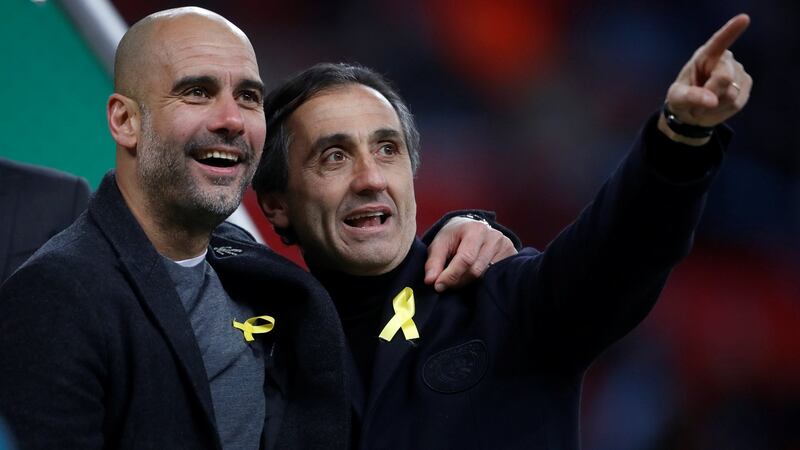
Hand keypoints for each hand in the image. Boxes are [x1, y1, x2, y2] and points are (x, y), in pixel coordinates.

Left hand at [424, 216, 516, 292]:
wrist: (472, 228)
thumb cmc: (454, 236)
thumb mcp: (439, 244)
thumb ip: (433, 262)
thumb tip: (431, 281)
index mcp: (476, 229)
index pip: (465, 259)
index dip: (451, 275)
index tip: (438, 286)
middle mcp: (494, 236)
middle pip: (475, 271)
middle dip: (458, 280)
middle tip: (446, 284)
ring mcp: (505, 246)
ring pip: (485, 276)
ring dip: (468, 282)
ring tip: (459, 276)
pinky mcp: (511, 255)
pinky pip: (495, 277)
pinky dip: (482, 281)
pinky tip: (474, 276)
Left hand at [659, 14, 752, 142]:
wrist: (692, 112)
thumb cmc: (681, 99)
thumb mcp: (677, 98)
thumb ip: (690, 97)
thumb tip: (711, 100)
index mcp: (705, 55)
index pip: (718, 41)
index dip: (731, 30)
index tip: (743, 19)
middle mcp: (725, 59)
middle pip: (724, 78)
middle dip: (710, 94)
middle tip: (697, 101)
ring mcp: (739, 71)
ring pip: (731, 94)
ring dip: (714, 106)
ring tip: (705, 103)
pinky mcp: (746, 85)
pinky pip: (737, 103)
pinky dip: (723, 110)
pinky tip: (716, 106)